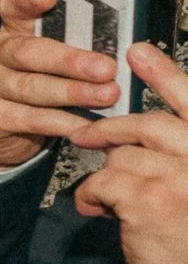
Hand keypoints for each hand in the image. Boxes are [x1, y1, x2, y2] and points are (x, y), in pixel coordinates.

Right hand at [0, 0, 120, 171]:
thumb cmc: (32, 93)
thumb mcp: (46, 65)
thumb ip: (70, 52)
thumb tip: (122, 52)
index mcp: (9, 32)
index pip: (13, 8)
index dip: (27, 0)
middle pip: (28, 52)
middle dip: (70, 60)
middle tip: (106, 68)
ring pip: (30, 87)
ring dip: (72, 92)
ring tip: (107, 96)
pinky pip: (28, 119)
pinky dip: (61, 122)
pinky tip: (86, 125)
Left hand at [70, 45, 187, 263]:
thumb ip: (178, 161)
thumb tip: (138, 135)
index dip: (168, 76)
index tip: (139, 51)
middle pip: (151, 124)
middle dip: (114, 127)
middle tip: (85, 132)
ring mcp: (180, 178)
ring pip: (122, 154)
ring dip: (107, 175)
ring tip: (108, 200)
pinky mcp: (148, 198)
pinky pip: (103, 180)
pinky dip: (92, 196)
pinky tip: (97, 212)